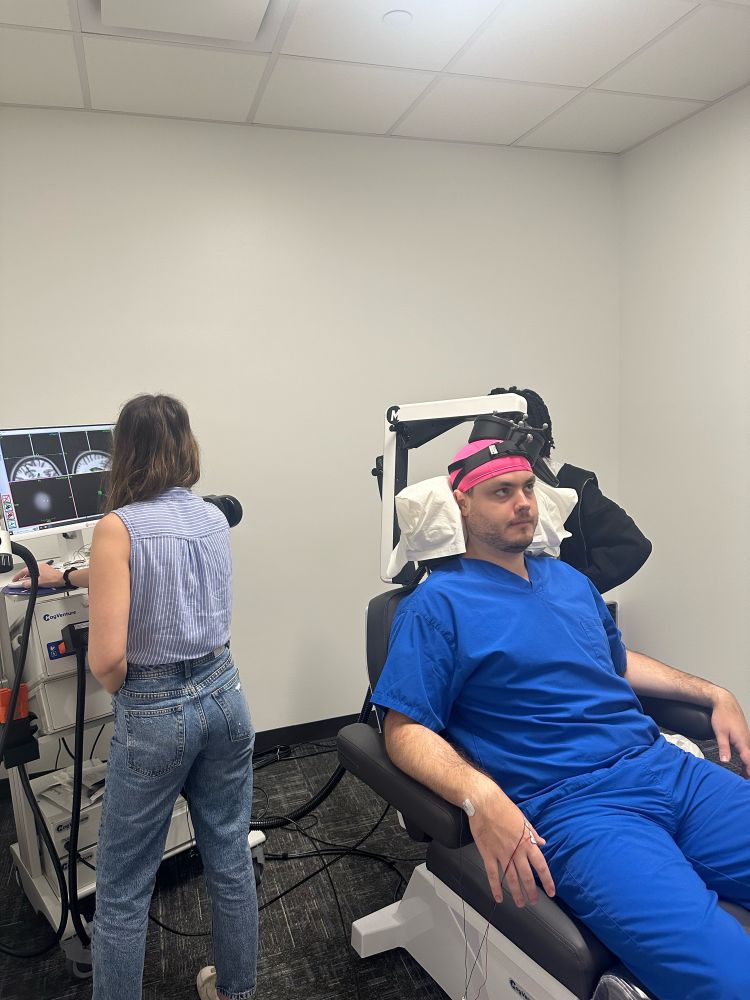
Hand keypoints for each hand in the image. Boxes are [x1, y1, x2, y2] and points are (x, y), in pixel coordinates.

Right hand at [12, 563, 64, 587]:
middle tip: (20, 583)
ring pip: (33, 574)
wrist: (63, 579)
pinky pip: (38, 575)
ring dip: (30, 579)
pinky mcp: (47, 573)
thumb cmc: (54, 578)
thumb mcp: (38, 582)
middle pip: (28, 572)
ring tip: (27, 585)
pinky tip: (36, 584)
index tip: (14, 580)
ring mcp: (44, 569)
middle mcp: (40, 567)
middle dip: (24, 578)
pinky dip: (35, 579)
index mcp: (36, 567)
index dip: (18, 576)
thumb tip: (23, 584)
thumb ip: (29, 584)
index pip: (24, 571)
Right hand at [468, 782, 555, 906]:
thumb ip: (532, 833)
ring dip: (517, 893)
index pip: (541, 866)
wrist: (485, 802)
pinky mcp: (487, 854)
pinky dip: (496, 888)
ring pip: (511, 879)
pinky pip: (492, 874)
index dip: (547, 881)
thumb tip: (542, 842)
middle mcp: (516, 851)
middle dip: (532, 892)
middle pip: (526, 877)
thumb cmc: (504, 808)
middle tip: (534, 902)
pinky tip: (499, 898)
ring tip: (521, 903)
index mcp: (526, 842)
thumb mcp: (523, 819)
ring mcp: (501, 853)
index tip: (551, 892)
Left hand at [711, 688, 749, 776]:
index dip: (749, 770)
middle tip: (746, 781)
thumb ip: (723, 747)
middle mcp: (747, 741)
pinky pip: (748, 751)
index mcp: (742, 741)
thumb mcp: (720, 733)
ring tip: (745, 778)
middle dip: (749, 771)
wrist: (725, 703)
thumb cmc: (722, 716)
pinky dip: (747, 760)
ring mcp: (747, 739)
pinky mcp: (744, 737)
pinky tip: (743, 767)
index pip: (749, 760)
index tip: (748, 780)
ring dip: (748, 766)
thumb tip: (725, 761)